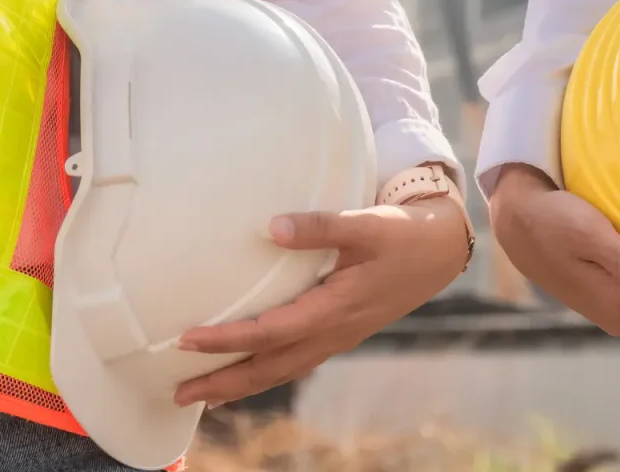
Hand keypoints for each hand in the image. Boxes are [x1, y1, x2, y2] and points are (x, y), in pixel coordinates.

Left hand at [173, 196, 468, 407]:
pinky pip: (299, 362)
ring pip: (285, 370)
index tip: (187, 340)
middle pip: (272, 367)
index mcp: (336, 308)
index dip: (229, 339)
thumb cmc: (402, 235)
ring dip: (244, 385)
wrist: (440, 252)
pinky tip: (254, 372)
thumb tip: (269, 228)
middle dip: (225, 382)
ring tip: (206, 396)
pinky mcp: (344, 332)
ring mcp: (340, 336)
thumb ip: (320, 226)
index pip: (272, 332)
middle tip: (179, 393)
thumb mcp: (366, 223)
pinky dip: (269, 373)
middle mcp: (335, 331)